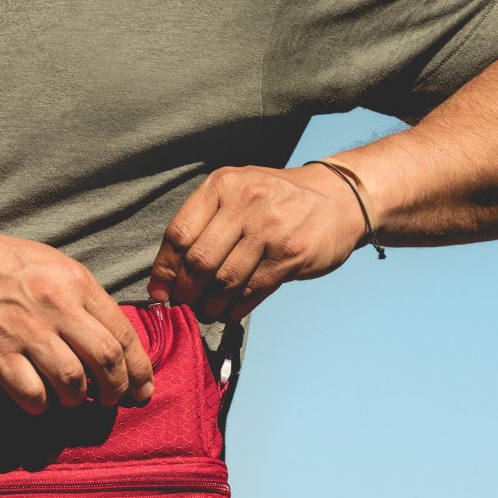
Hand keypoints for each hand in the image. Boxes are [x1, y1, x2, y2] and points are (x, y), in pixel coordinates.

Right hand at [0, 224, 156, 414]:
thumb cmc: (0, 263)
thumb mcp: (52, 265)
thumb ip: (83, 298)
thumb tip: (112, 338)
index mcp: (76, 282)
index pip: (123, 333)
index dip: (139, 369)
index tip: (143, 390)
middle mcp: (56, 306)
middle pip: (106, 361)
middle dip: (116, 389)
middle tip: (110, 400)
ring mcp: (25, 331)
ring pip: (72, 383)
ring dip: (77, 400)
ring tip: (72, 399)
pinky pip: (32, 394)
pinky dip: (41, 405)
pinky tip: (38, 399)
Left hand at [148, 163, 366, 321]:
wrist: (338, 198)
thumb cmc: (278, 201)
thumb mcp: (238, 193)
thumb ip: (205, 224)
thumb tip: (168, 276)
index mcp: (223, 185)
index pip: (179, 233)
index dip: (164, 270)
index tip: (159, 292)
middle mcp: (245, 202)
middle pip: (199, 261)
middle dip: (186, 292)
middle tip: (184, 305)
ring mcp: (269, 229)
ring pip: (224, 281)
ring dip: (209, 305)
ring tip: (207, 312)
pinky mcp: (290, 255)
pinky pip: (251, 291)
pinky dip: (235, 309)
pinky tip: (230, 312)